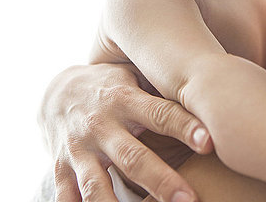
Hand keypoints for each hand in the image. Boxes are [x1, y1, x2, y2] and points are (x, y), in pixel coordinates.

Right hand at [39, 63, 212, 201]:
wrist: (56, 91)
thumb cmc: (110, 84)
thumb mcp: (132, 76)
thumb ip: (160, 87)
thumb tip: (206, 91)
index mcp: (124, 98)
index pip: (159, 113)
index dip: (184, 127)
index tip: (209, 142)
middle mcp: (101, 124)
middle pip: (133, 157)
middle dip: (161, 181)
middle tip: (189, 199)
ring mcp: (78, 148)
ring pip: (97, 185)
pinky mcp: (61, 168)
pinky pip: (67, 197)